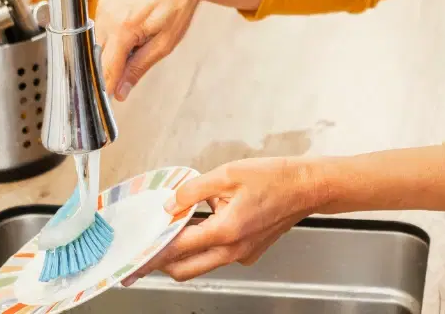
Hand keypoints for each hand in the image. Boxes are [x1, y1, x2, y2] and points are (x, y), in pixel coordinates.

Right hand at [93, 0, 204, 101]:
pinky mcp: (104, 0)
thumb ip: (139, 68)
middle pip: (100, 57)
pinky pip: (102, 29)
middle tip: (137, 64)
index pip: (106, 68)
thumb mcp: (165, 43)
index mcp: (123, 26)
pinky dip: (114, 37)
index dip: (108, 87)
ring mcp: (104, 5)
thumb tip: (120, 92)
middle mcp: (107, 14)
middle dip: (114, 67)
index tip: (111, 101)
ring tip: (141, 41)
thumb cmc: (178, 6)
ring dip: (115, 51)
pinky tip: (134, 31)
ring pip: (99, 44)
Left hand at [127, 157, 320, 282]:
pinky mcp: (250, 252)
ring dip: (183, 254)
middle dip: (162, 264)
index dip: (153, 252)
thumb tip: (171, 204)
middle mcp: (234, 250)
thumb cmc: (274, 178)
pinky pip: (219, 256)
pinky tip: (202, 225)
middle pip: (186, 270)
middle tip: (145, 255)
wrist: (307, 187)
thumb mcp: (228, 173)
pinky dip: (204, 246)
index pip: (178, 249)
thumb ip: (193, 190)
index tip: (137, 256)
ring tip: (171, 234)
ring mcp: (243, 255)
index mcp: (226, 231)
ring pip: (202, 264)